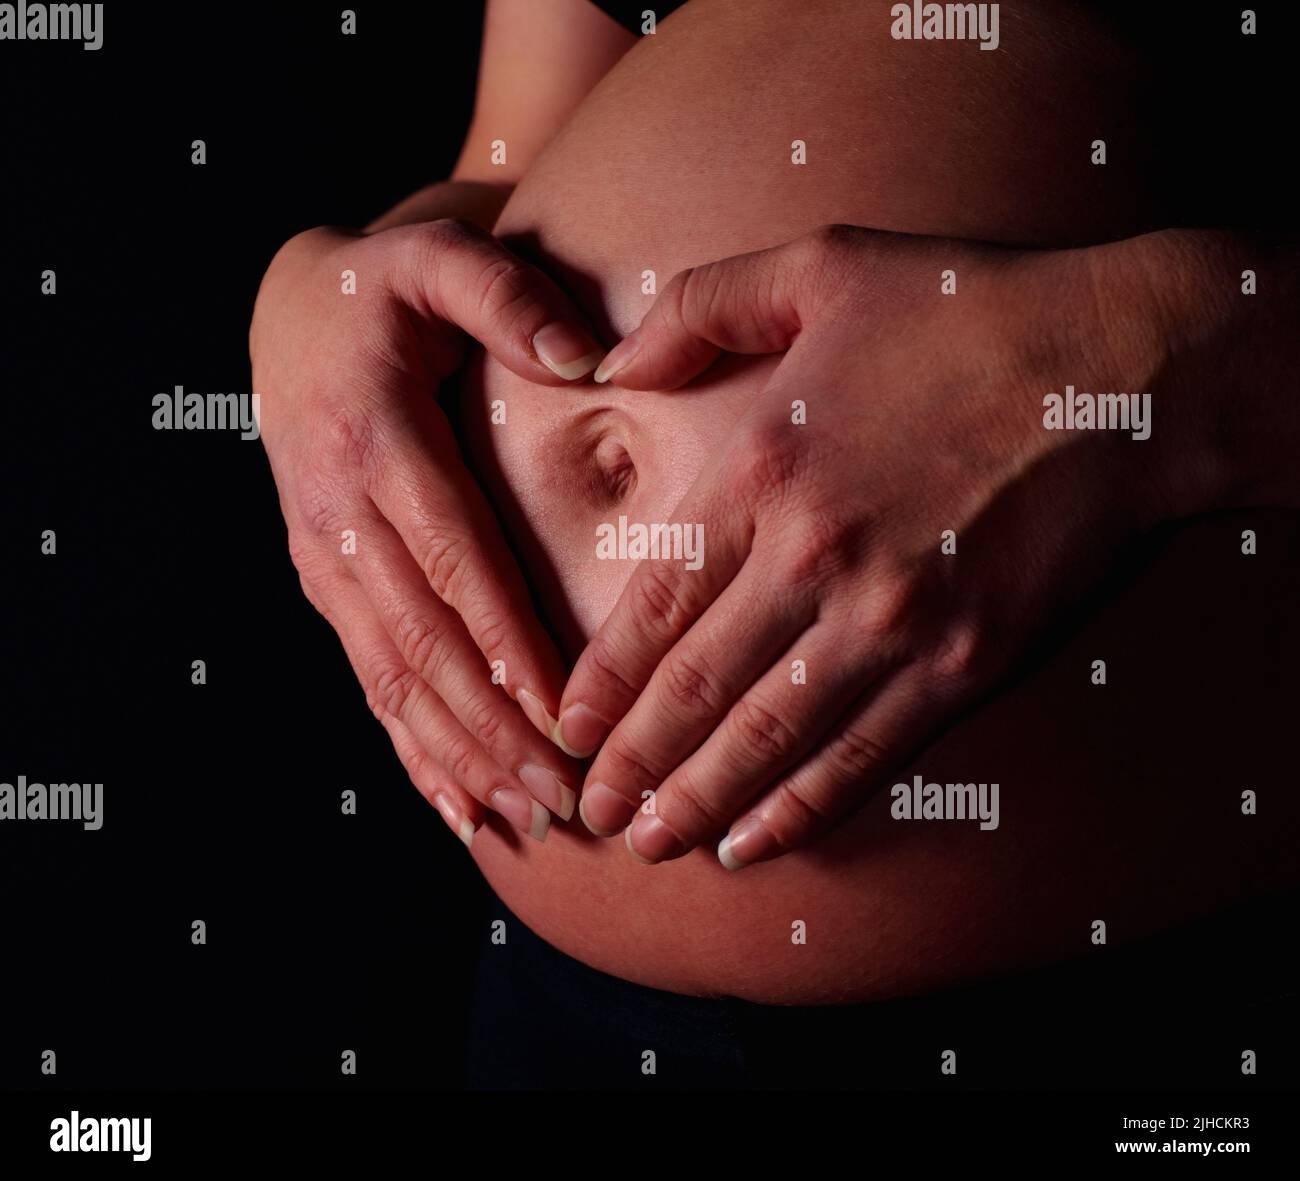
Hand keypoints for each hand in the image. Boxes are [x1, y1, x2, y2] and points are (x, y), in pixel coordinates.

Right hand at [249, 218, 604, 843]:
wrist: (292, 313)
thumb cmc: (386, 287)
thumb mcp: (438, 260)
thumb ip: (508, 298)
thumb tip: (589, 361)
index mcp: (374, 440)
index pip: (453, 559)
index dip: (506, 642)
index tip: (563, 713)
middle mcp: (338, 515)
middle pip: (425, 642)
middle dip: (496, 728)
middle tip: (568, 794)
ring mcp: (325, 559)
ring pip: (394, 680)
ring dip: (460, 757)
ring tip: (529, 819)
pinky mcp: (327, 584)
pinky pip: (370, 681)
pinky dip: (413, 751)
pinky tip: (460, 808)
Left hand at [559, 225, 1220, 865]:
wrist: (1127, 369)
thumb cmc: (967, 310)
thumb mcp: (819, 265)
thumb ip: (699, 308)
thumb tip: (609, 365)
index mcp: (764, 472)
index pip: (655, 604)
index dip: (601, 682)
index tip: (566, 728)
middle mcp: (815, 560)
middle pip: (695, 692)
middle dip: (632, 765)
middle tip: (589, 816)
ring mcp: (894, 622)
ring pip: (768, 741)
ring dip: (699, 803)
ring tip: (649, 847)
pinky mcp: (966, 664)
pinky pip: (865, 757)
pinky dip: (803, 810)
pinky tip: (756, 844)